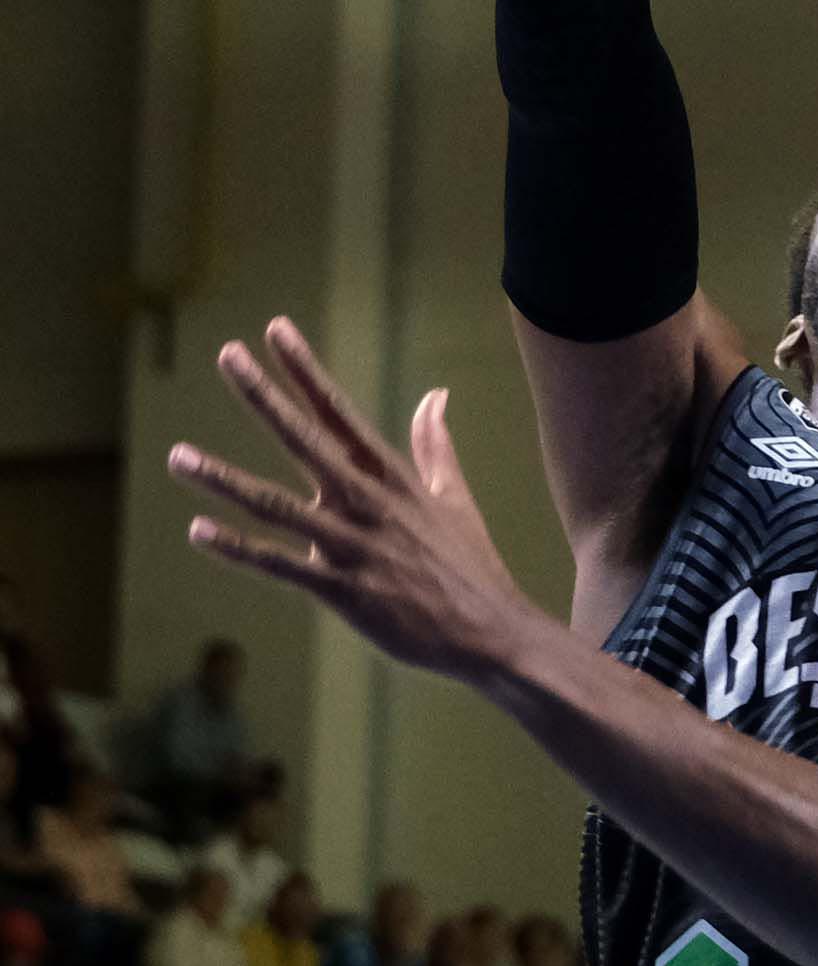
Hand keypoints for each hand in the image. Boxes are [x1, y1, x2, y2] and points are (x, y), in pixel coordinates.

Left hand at [168, 321, 547, 690]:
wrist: (491, 632)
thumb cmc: (471, 566)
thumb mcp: (455, 498)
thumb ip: (434, 445)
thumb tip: (436, 395)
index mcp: (394, 477)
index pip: (341, 412)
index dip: (306, 371)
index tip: (276, 332)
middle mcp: (369, 502)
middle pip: (306, 440)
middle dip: (265, 396)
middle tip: (227, 355)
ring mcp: (353, 546)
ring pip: (277, 506)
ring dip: (224, 480)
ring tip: (178, 456)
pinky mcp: (342, 590)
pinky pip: (280, 565)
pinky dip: (239, 548)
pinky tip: (199, 531)